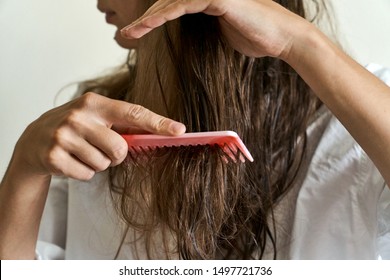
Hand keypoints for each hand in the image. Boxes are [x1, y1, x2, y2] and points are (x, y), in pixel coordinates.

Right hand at [13, 92, 185, 180]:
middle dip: (115, 155)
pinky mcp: (53, 157)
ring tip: (82, 152)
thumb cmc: (76, 127)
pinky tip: (71, 160)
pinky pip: (87, 175)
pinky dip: (83, 172)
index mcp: (94, 103)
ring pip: (104, 164)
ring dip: (98, 163)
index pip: (133, 113)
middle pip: (120, 149)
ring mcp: (64, 136)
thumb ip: (123, 125)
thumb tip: (159, 134)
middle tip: (100, 148)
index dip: (158, 123)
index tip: (179, 130)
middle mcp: (78, 116)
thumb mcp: (97, 118)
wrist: (35, 138)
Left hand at [120, 0, 307, 58]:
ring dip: (147, 19)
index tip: (136, 33)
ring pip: (170, 1)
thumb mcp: (221, 34)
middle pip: (166, 1)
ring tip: (129, 34)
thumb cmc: (255, 37)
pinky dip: (163, 15)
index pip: (173, 5)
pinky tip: (146, 26)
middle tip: (125, 33)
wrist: (281, 38)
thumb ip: (203, 30)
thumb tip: (187, 40)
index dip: (152, 18)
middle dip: (144, 18)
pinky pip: (182, 5)